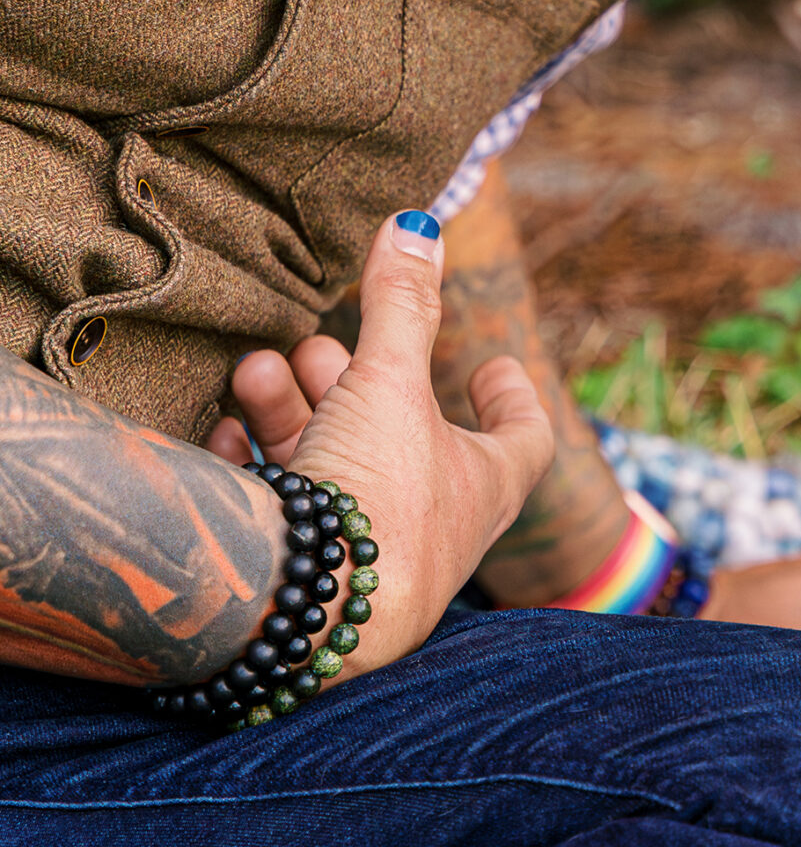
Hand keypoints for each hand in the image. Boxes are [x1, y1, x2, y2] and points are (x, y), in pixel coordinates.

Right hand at [205, 212, 553, 676]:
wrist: (304, 623)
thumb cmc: (378, 501)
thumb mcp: (390, 382)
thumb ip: (402, 305)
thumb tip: (419, 223)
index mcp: (480, 487)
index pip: (522, 440)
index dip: (513, 399)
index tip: (494, 365)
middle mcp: (432, 527)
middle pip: (403, 440)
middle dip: (353, 383)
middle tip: (316, 348)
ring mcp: (369, 560)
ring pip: (338, 469)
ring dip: (294, 412)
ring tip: (256, 374)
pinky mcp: (308, 582)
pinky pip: (290, 516)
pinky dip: (263, 468)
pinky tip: (232, 438)